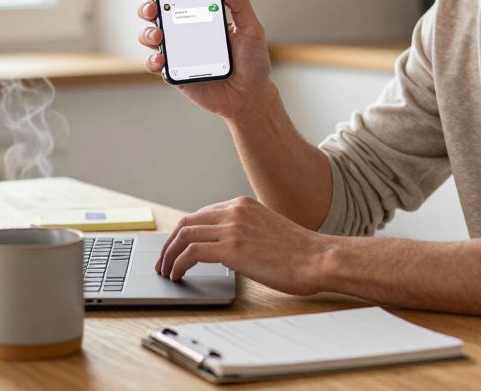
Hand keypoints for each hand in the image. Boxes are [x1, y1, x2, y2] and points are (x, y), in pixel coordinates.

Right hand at [136, 0, 273, 119]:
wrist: (250, 96)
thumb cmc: (251, 61)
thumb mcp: (252, 29)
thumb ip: (240, 5)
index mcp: (200, 15)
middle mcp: (184, 31)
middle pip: (156, 13)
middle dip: (149, 5)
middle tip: (155, 6)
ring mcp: (177, 51)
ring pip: (150, 36)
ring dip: (148, 32)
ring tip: (159, 35)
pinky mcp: (174, 72)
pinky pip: (155, 64)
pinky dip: (153, 60)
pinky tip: (161, 59)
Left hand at [154, 196, 334, 295]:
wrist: (318, 258)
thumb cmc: (300, 252)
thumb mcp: (268, 230)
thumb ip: (246, 232)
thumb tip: (226, 249)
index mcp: (243, 204)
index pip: (202, 214)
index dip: (184, 232)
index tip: (176, 247)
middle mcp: (234, 211)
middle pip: (187, 222)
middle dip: (170, 242)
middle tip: (162, 260)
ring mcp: (232, 228)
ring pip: (184, 235)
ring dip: (169, 254)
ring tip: (165, 270)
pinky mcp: (231, 248)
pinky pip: (191, 253)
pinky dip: (178, 263)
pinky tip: (178, 274)